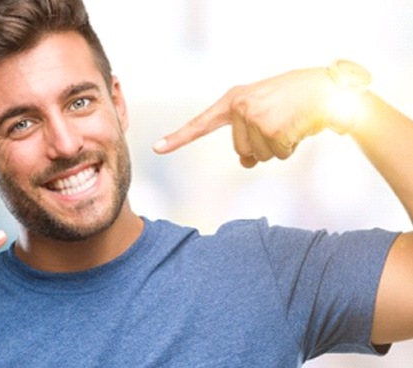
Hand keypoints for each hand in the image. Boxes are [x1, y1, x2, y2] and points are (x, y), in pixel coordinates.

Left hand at [153, 67, 337, 167]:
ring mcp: (254, 117)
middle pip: (241, 152)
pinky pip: (277, 156)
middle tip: (279, 124)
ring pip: (259, 157)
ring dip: (277, 148)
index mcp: (233, 101)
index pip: (201, 124)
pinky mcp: (272, 129)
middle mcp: (240, 107)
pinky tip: (297, 128)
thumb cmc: (291, 102)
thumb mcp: (263, 115)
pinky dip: (290, 148)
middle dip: (262, 147)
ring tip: (288, 123)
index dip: (179, 138)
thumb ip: (247, 137)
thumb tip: (245, 163)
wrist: (324, 88)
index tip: (157, 148)